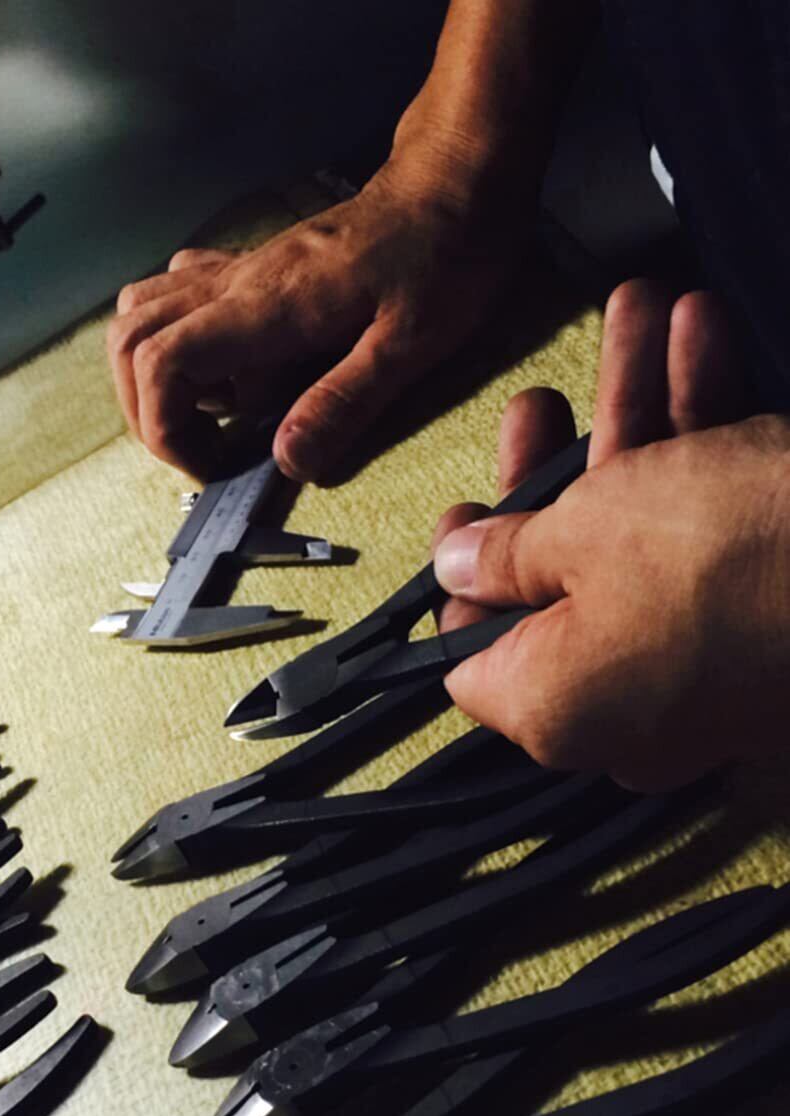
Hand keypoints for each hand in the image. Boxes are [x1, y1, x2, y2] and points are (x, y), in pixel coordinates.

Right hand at [106, 148, 527, 482]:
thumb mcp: (413, 341)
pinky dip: (171, 338)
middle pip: (129, 340)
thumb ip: (344, 402)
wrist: (454, 177)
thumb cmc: (445, 253)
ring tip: (205, 416)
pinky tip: (219, 368)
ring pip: (138, 312)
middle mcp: (234, 285)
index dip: (165, 428)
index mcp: (266, 307)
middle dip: (146, 412)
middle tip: (204, 451)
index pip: (162, 361)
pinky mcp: (247, 268)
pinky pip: (172, 293)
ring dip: (148, 374)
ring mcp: (235, 272)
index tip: (213, 464)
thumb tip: (286, 461)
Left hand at [430, 280, 787, 791]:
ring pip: (650, 535)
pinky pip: (720, 534)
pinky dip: (710, 438)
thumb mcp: (582, 534)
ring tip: (640, 310)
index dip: (463, 581)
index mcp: (554, 707)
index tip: (465, 510)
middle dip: (558, 463)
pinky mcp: (772, 619)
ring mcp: (707, 669)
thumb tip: (454, 564)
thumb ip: (505, 550)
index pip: (475, 656)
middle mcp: (626, 708)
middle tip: (536, 402)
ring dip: (644, 415)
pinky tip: (704, 329)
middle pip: (565, 578)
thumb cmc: (722, 555)